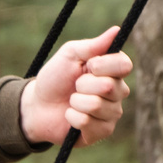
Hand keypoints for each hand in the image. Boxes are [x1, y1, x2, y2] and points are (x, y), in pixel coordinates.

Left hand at [21, 26, 133, 147]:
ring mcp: (112, 113)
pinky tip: (70, 115)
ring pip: (97, 105)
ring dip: (75, 101)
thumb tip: (116, 30)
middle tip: (75, 86)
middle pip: (109, 86)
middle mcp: (118, 92)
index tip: (88, 65)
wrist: (37, 105)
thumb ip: (92, 46)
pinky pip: (88, 122)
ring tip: (71, 101)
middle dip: (82, 84)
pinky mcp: (102, 131)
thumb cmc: (55, 78)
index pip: (124, 65)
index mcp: (113, 71)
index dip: (103, 65)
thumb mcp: (69, 55)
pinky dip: (72, 117)